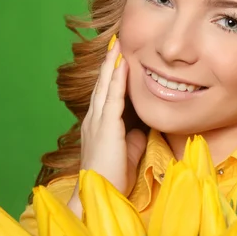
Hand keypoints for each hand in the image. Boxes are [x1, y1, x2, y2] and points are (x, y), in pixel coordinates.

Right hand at [79, 37, 145, 195]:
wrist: (100, 193)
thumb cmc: (113, 176)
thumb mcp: (128, 151)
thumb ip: (133, 137)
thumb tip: (142, 128)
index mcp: (98, 124)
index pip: (105, 93)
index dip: (110, 75)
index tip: (117, 58)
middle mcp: (94, 118)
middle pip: (101, 84)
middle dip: (108, 63)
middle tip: (115, 42)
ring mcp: (97, 121)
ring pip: (105, 86)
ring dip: (111, 64)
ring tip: (117, 45)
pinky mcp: (106, 126)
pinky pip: (112, 97)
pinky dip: (116, 79)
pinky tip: (121, 65)